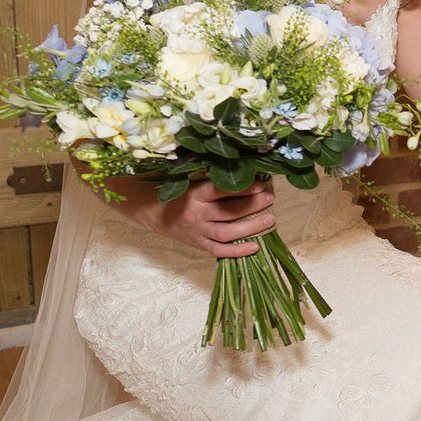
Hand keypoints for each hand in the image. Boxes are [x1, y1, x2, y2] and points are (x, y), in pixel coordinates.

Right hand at [108, 175, 275, 257]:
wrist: (151, 211)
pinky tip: (255, 247)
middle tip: (270, 198)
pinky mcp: (197, 244)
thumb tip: (242, 169)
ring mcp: (197, 231)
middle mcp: (196, 214)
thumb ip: (212, 178)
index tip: (261, 183)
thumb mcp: (189, 179)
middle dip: (252, 205)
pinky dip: (237, 251)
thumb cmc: (175, 191)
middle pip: (228, 212)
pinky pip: (218, 250)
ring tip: (270, 219)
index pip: (221, 191)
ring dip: (251, 227)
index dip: (243, 188)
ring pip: (227, 232)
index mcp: (194, 194)